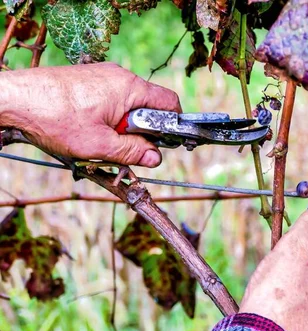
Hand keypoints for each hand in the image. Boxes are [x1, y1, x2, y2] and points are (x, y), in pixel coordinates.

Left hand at [0, 62, 180, 166]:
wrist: (14, 98)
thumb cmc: (55, 118)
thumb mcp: (99, 144)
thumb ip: (132, 151)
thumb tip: (155, 158)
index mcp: (130, 88)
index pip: (169, 103)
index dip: (172, 126)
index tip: (163, 145)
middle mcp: (120, 76)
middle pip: (149, 105)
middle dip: (142, 129)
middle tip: (124, 147)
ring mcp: (104, 75)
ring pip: (129, 104)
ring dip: (123, 125)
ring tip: (101, 139)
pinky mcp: (90, 79)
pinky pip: (112, 99)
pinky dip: (108, 116)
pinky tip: (89, 128)